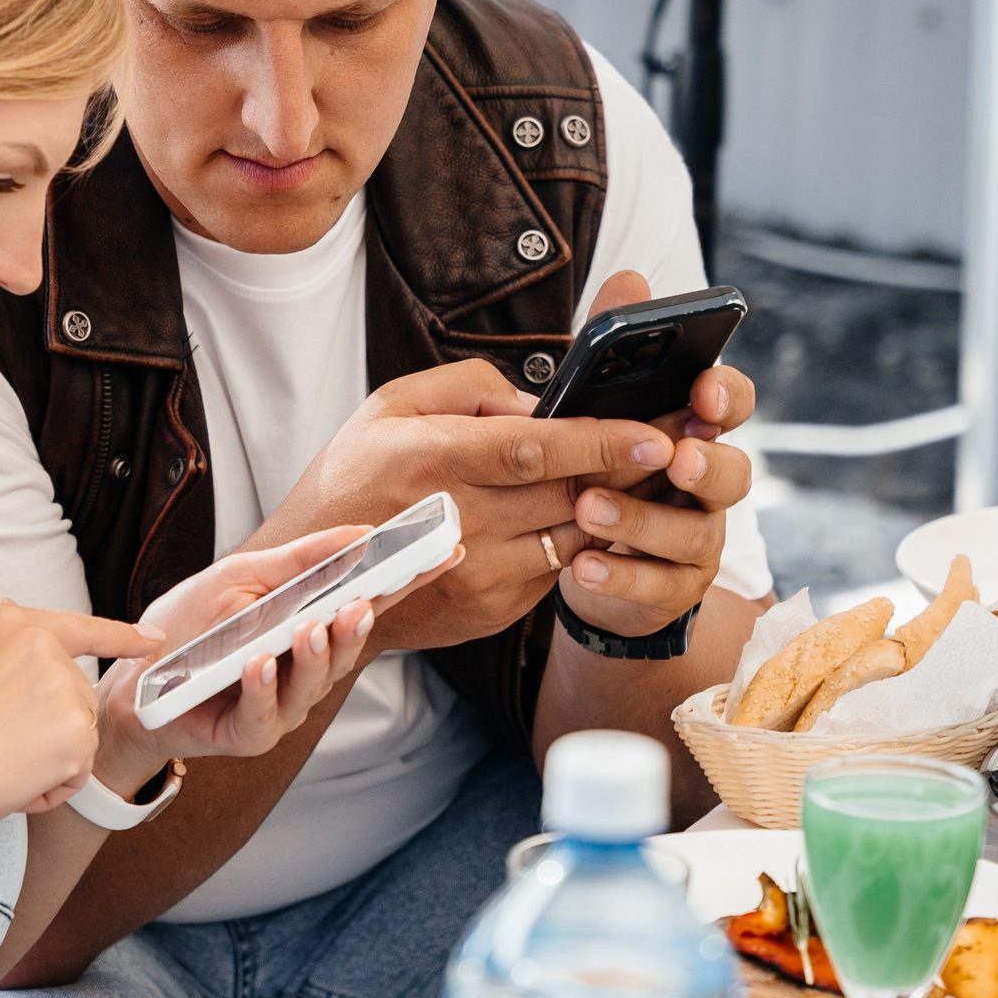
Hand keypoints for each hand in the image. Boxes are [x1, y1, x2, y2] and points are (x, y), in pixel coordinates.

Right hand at [0, 602, 158, 842]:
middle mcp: (43, 646)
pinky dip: (51, 789)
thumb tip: (14, 614)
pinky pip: (78, 772)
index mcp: (12, 623)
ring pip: (79, 736)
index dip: (122, 637)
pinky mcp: (75, 734)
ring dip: (49, 762)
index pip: (81, 627)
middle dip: (50, 730)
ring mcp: (63, 688)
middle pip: (77, 697)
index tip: (152, 639)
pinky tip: (11, 785)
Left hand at [91, 528, 460, 789]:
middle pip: (348, 648)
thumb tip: (358, 532)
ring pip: (314, 683)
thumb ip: (297, 560)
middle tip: (359, 603)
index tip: (446, 552)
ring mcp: (281, 705)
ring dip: (315, 654)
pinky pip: (265, 715)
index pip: (369, 599)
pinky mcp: (249, 735)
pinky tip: (259, 663)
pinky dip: (264, 687)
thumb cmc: (187, 628)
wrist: (128, 681)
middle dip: (356, 626)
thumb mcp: (237, 577)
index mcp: (309, 623)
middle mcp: (304, 668)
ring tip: (309, 628)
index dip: (409, 579)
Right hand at [243, 362, 678, 654]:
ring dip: (617, 510)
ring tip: (650, 479)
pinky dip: (584, 543)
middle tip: (681, 444)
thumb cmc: (352, 481)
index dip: (600, 441)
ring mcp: (477, 572)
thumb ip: (469, 388)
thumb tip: (540, 401)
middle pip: (569, 494)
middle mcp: (458, 521)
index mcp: (431, 461)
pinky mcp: (492, 609)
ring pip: (575, 536)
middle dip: (631, 471)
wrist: (316, 588)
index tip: (653, 431)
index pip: (533, 450)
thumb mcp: (390, 407)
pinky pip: (558, 568)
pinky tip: (597, 518)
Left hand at [555, 271, 757, 638]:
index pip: (733, 404)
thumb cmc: (598, 466)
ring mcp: (698, 541)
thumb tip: (628, 279)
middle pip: (735, 473)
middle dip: (706, 465)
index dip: (726, 396)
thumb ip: (614, 346)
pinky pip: (659, 586)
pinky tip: (582, 565)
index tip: (700, 388)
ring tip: (590, 508)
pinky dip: (622, 576)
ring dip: (643, 520)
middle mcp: (709, 485)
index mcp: (695, 430)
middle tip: (672, 458)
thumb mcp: (595, 406)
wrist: (584, 557)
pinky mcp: (674, 590)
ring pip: (695, 534)